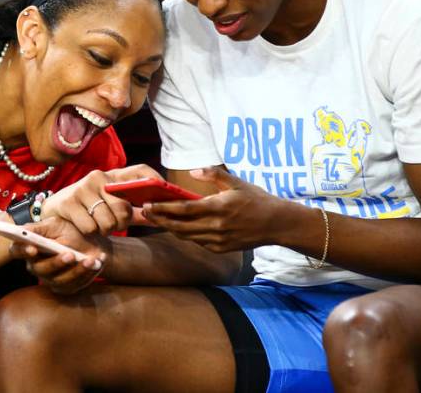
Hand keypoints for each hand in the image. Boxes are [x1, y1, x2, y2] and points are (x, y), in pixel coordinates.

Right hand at [8, 216, 107, 294]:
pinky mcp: (66, 288)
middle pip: (40, 269)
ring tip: (90, 259)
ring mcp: (51, 279)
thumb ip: (40, 228)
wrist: (92, 242)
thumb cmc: (70, 231)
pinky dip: (88, 274)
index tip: (33, 248)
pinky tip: (97, 262)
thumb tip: (24, 230)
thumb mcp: (56, 225)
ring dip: (76, 270)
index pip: (17, 251)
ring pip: (60, 280)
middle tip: (69, 254)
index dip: (22, 251)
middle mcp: (37, 266)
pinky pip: (75, 285)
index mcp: (30, 247)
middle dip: (56, 263)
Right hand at [41, 164, 162, 234]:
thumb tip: (160, 217)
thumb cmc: (89, 208)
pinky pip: (90, 227)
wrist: (54, 210)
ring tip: (96, 224)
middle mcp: (99, 177)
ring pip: (108, 221)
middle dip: (120, 224)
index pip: (140, 171)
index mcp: (113, 176)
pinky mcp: (69, 202)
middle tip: (112, 225)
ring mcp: (83, 188)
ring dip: (104, 230)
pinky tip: (83, 225)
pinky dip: (89, 232)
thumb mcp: (112, 206)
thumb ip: (135, 212)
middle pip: (124, 208)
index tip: (163, 194)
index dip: (154, 180)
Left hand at [141, 166, 283, 252]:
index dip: (163, 208)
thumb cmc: (256, 199)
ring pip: (186, 236)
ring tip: (155, 219)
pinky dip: (185, 235)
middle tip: (143, 212)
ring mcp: (218, 241)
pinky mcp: (221, 249)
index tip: (148, 204)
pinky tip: (177, 227)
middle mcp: (216, 227)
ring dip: (169, 228)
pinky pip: (197, 242)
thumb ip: (213, 174)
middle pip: (179, 226)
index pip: (183, 209)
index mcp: (218, 208)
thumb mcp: (236, 182)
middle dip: (159, 219)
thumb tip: (193, 171)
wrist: (276, 224)